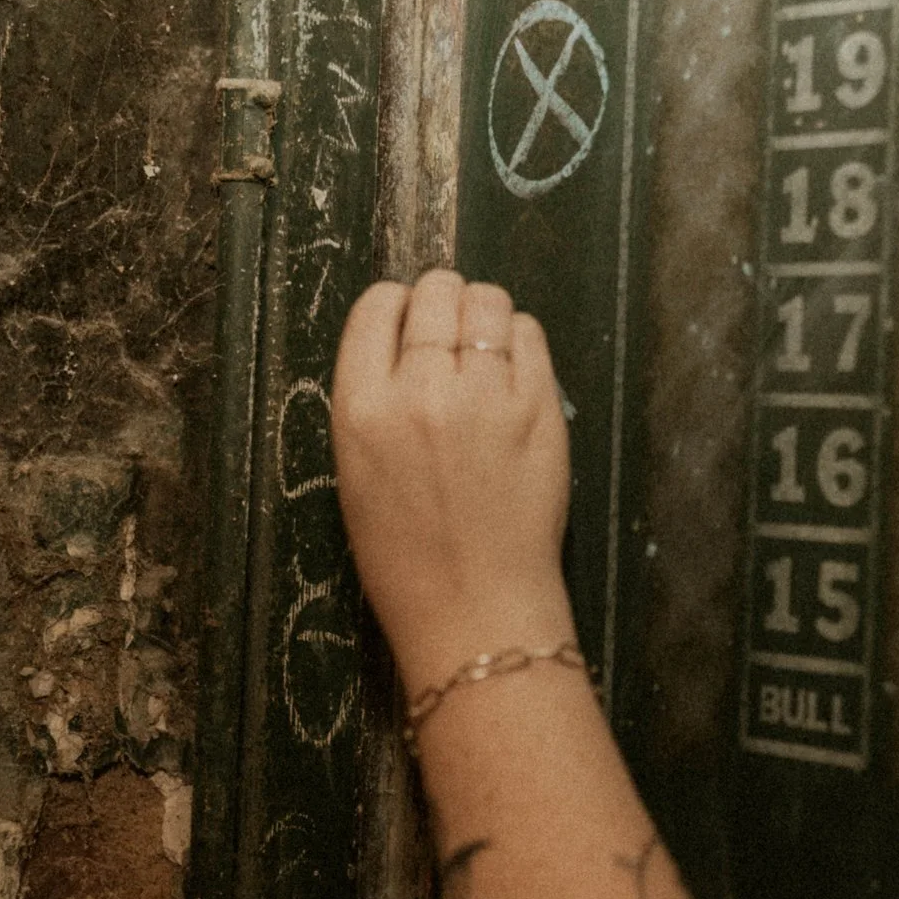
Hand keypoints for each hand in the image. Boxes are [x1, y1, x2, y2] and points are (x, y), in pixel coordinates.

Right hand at [332, 271, 575, 690]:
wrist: (474, 606)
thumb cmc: (406, 556)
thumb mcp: (358, 472)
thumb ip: (376, 400)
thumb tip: (405, 340)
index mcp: (361, 409)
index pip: (374, 308)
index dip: (394, 306)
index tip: (407, 324)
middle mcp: (421, 390)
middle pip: (435, 291)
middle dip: (441, 301)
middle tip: (450, 334)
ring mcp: (486, 395)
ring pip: (487, 302)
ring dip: (483, 313)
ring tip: (485, 347)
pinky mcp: (539, 407)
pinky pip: (530, 334)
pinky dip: (520, 340)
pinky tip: (513, 370)